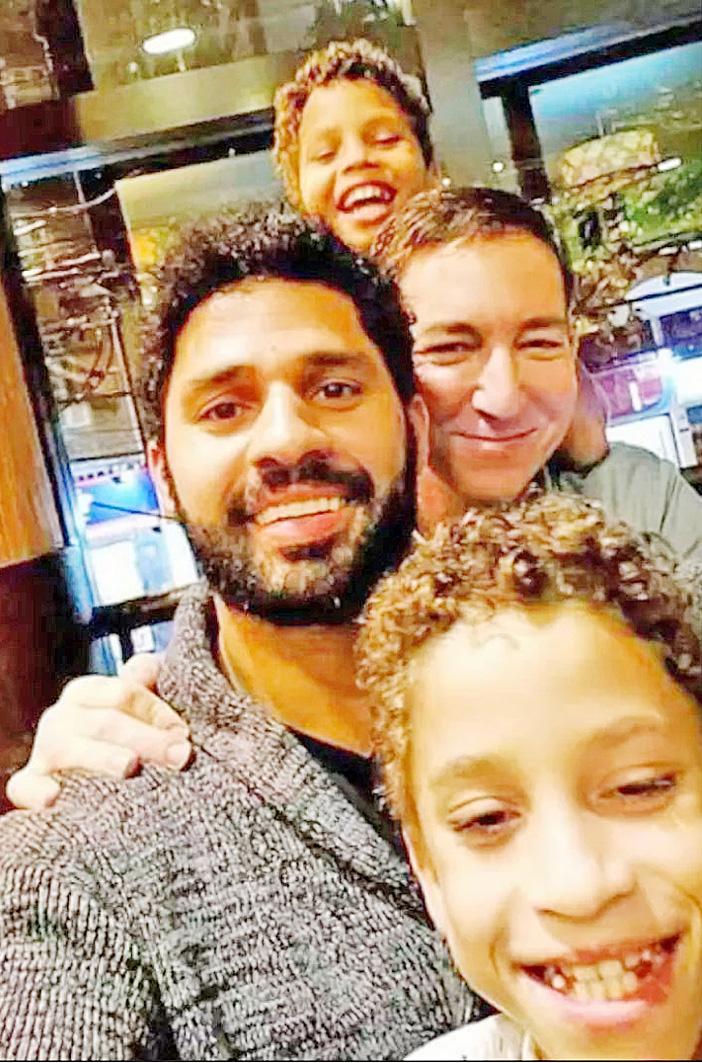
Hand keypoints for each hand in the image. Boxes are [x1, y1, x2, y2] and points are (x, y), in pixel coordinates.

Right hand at [5, 654, 190, 810]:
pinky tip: (55, 798)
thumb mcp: (134, 706)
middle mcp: (61, 717)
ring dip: (104, 757)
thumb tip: (149, 667)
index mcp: (86, 692)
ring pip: (72, 750)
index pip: (123, 692)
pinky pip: (25, 787)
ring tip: (131, 766)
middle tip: (180, 756)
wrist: (84, 779)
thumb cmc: (121, 736)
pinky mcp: (30, 785)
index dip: (157, 710)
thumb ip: (146, 682)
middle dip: (147, 739)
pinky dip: (38, 792)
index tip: (184, 733)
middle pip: (106, 723)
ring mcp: (44, 751)